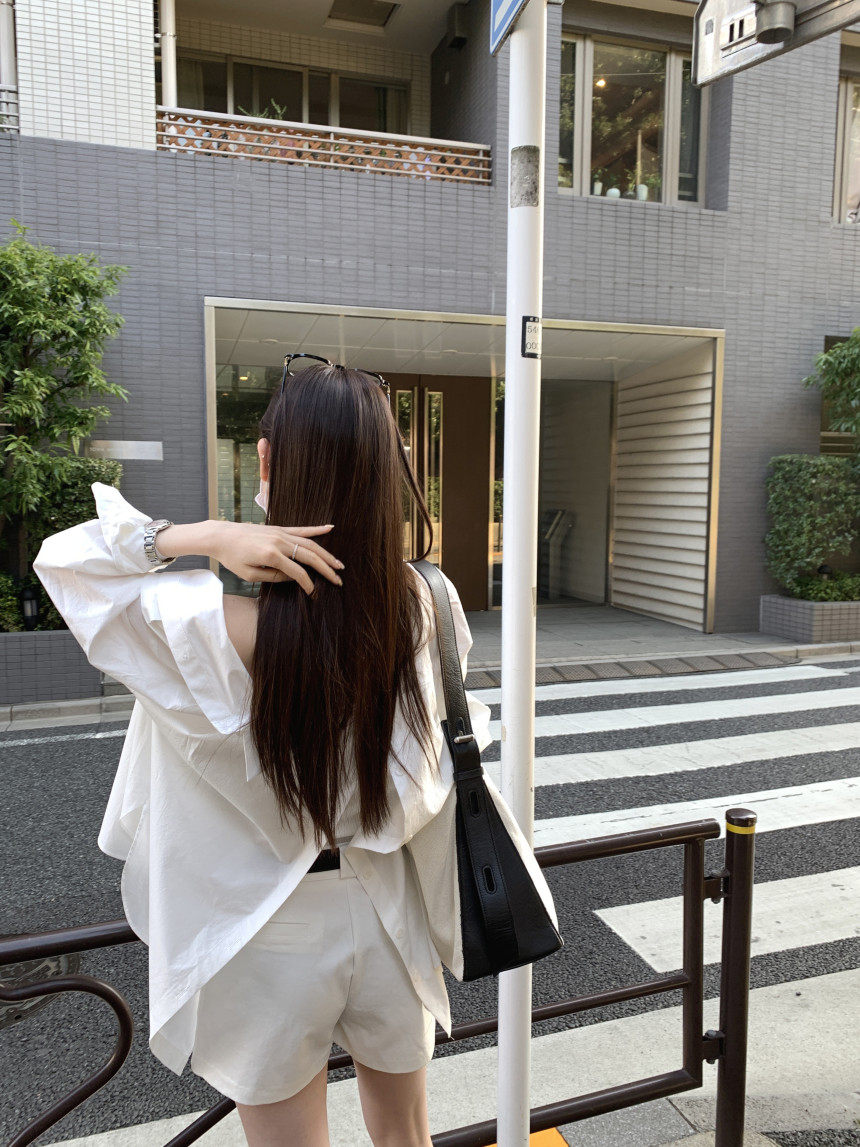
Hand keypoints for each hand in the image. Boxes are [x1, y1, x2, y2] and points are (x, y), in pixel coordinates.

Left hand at [207, 520, 343, 594]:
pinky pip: (301, 529)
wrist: (221, 536)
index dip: (307, 584)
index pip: (297, 572)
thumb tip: (292, 577)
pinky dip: (316, 529)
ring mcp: (280, 533)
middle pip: (309, 556)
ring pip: (309, 543)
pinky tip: (330, 528)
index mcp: (271, 556)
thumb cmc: (232, 558)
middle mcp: (279, 542)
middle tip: (338, 579)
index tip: (313, 593)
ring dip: (326, 554)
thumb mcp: (249, 575)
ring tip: (338, 564)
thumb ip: (273, 577)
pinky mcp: (278, 528)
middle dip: (326, 569)